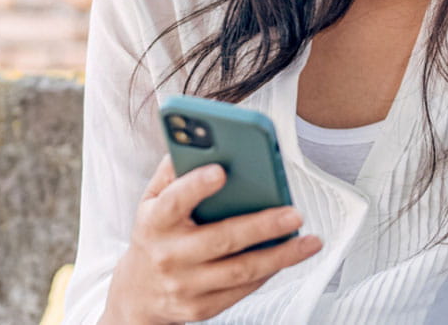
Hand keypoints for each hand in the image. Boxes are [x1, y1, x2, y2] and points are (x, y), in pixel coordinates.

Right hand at [100, 155, 322, 324]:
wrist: (138, 294)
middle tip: (294, 213)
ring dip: (280, 256)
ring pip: (241, 270)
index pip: (174, 202)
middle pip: (221, 239)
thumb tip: (195, 141)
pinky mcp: (202, 308)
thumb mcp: (150, 202)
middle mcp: (169, 255)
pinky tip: (289, 256)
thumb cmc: (154, 237)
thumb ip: (171, 173)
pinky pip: (243, 289)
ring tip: (309, 241)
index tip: (221, 170)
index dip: (196, 186)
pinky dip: (269, 271)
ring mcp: (185, 285)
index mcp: (154, 222)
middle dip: (261, 226)